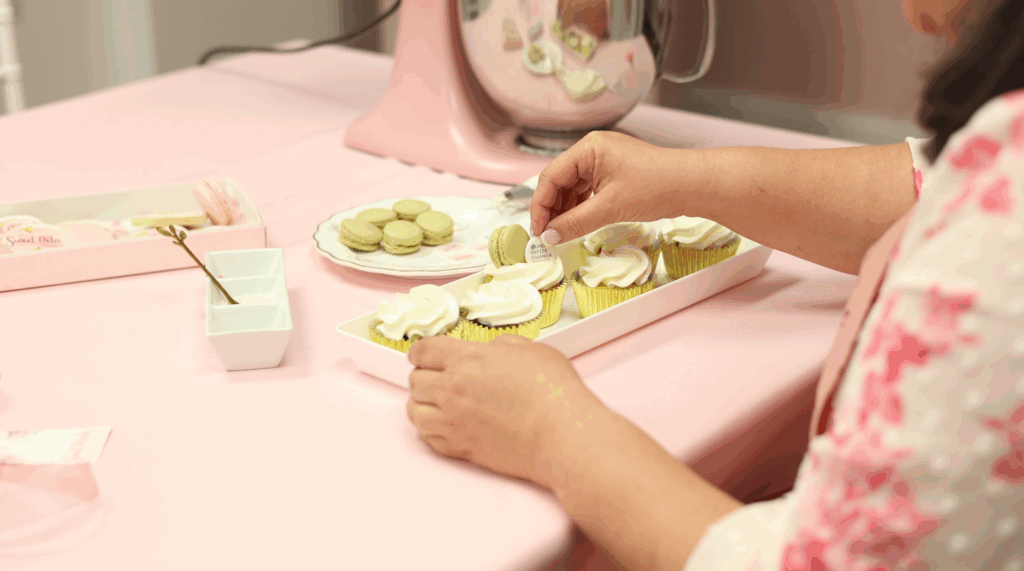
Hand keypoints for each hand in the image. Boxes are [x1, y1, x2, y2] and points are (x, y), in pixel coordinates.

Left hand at [406, 335, 598, 484]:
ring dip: (421, 403)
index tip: (422, 354)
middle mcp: (452, 390)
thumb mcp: (530, 349)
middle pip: (415, 380)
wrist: (560, 433)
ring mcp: (453, 421)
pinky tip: (441, 424)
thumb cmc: (553, 393)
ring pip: (414, 411)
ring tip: (432, 401)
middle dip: (423, 374)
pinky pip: (428, 438)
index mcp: (466, 360)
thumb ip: (502, 347)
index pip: (424, 351)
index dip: (421, 350)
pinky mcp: (461, 447)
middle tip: (433, 375)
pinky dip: (430, 429)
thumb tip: (494, 352)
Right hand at [530, 131, 706, 244]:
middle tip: (548, 235)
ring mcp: (605, 161)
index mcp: (588, 148)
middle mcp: (593, 150)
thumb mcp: (609, 208)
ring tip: (562, 233)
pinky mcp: (615, 173)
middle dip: (552, 209)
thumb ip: (575, 223)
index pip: (550, 177)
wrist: (692, 185)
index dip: (540, 206)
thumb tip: (551, 236)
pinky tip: (578, 223)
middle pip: (559, 181)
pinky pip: (588, 190)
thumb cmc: (657, 186)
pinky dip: (581, 207)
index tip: (539, 230)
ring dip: (566, 210)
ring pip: (573, 188)